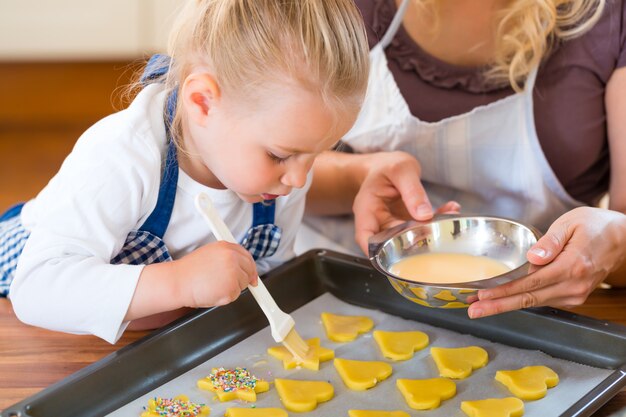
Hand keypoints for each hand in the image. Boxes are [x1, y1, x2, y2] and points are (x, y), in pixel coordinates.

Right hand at [173, 241, 257, 307]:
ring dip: (232, 288)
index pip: (247, 256)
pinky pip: (235, 295)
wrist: (178, 282)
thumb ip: (226, 257)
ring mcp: (233, 273)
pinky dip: (225, 297)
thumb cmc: (189, 271)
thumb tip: (240, 265)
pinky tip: (212, 292)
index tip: (252, 275)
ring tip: (213, 285)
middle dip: (244, 279)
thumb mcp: (209, 254)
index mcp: (226, 247)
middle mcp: (232, 258)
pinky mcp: (231, 288)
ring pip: (243, 284)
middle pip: (250, 270)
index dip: (250, 267)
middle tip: (229, 284)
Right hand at [353, 151, 459, 252]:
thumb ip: (412, 190)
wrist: (388, 165)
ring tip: (450, 216)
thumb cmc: (387, 166)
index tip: (398, 256)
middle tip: (436, 232)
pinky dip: (437, 221)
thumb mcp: (400, 169)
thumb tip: (424, 215)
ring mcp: (393, 225)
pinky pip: (422, 227)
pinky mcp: (407, 223)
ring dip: (431, 231)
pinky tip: (450, 209)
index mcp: (367, 209)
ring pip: (410, 237)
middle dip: (414, 241)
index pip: (366, 237)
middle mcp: (378, 221)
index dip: (377, 252)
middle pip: (391, 242)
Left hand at [468, 207, 625, 317]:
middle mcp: (573, 285)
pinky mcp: (573, 296)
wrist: (622, 238)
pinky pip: (543, 299)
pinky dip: (522, 300)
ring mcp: (575, 294)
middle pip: (528, 299)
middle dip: (498, 306)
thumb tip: (532, 257)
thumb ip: (550, 241)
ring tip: (480, 305)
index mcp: (571, 266)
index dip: (504, 291)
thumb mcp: (571, 223)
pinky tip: (502, 298)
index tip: (483, 295)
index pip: (530, 284)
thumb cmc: (595, 226)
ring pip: (534, 302)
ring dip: (506, 304)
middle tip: (473, 310)